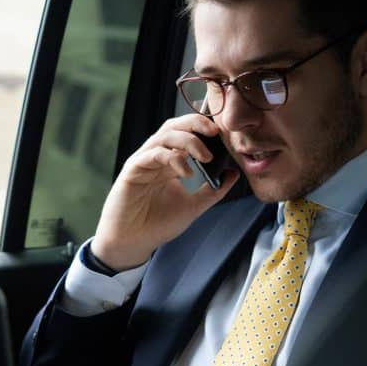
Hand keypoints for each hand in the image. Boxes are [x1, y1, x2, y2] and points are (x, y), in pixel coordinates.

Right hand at [91, 114, 239, 270]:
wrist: (132, 242)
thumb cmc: (157, 224)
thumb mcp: (193, 207)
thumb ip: (213, 191)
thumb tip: (233, 173)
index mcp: (170, 162)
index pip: (187, 133)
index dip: (204, 128)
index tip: (224, 133)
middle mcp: (157, 157)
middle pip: (175, 125)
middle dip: (197, 123)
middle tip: (216, 132)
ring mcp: (144, 161)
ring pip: (166, 134)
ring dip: (189, 140)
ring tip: (206, 157)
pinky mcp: (133, 169)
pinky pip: (154, 153)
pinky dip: (173, 158)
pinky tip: (187, 173)